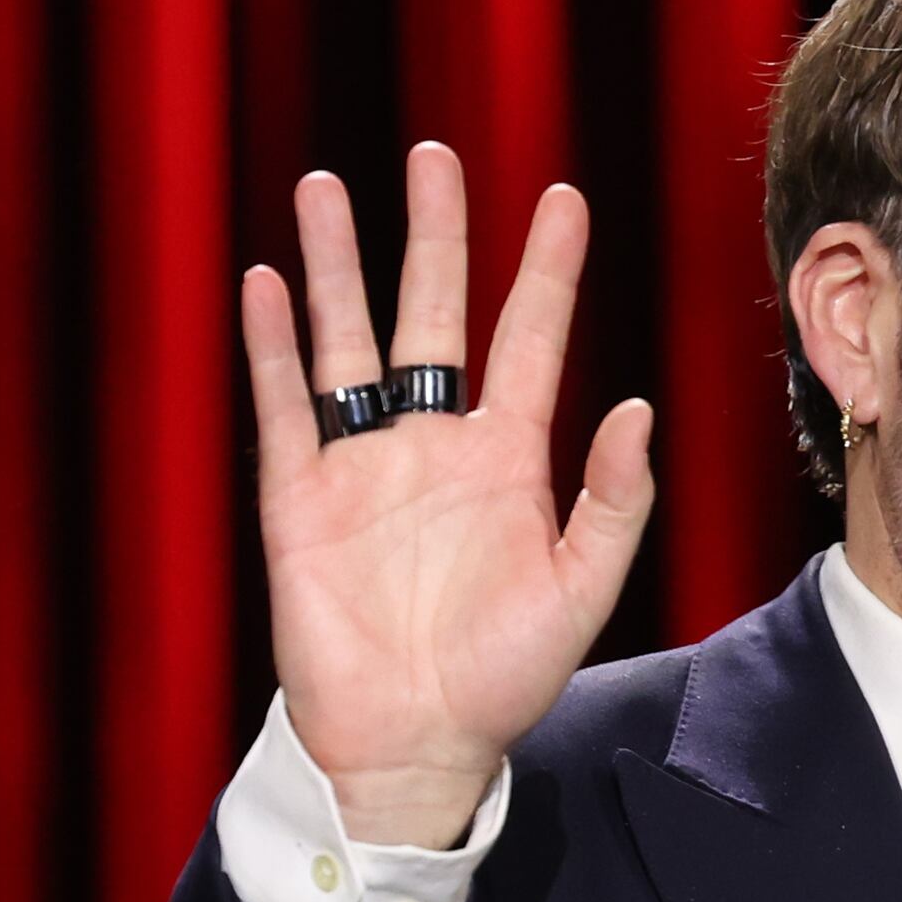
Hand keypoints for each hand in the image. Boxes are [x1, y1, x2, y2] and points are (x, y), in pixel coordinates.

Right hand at [242, 142, 655, 846]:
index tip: (562, 197)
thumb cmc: (504, 680)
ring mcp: (364, 465)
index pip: (531, 338)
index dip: (546, 270)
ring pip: (350, 340)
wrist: (413, 746)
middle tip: (434, 156)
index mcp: (508, 458)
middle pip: (432, 312)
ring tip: (327, 189)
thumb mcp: (581, 592)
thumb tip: (637, 407)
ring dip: (337, 266)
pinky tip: (265, 284)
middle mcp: (435, 444)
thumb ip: (613, 502)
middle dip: (434, 234)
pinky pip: (287, 407)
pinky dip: (275, 347)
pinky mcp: (302, 499)